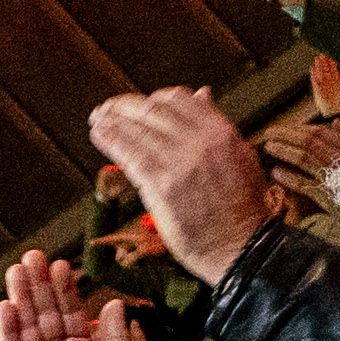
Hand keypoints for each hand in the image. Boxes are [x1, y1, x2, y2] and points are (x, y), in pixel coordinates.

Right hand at [0, 253, 157, 340]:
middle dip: (39, 286)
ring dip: (21, 300)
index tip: (62, 264)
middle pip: (46, 314)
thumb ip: (116, 340)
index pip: (72, 312)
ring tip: (16, 272)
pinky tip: (7, 308)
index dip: (66, 289)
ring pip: (27, 329)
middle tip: (33, 256)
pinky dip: (8, 333)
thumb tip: (114, 302)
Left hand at [83, 86, 275, 278]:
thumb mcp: (240, 156)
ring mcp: (180, 162)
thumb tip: (201, 92)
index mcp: (220, 132)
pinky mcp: (162, 185)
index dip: (152, 99)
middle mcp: (200, 142)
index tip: (138, 106)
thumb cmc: (242, 208)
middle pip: (153, 111)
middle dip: (125, 107)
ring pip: (137, 130)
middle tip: (107, 108)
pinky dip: (110, 140)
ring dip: (112, 120)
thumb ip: (216, 124)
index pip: (177, 100)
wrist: (242, 248)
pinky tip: (99, 135)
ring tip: (97, 118)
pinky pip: (130, 154)